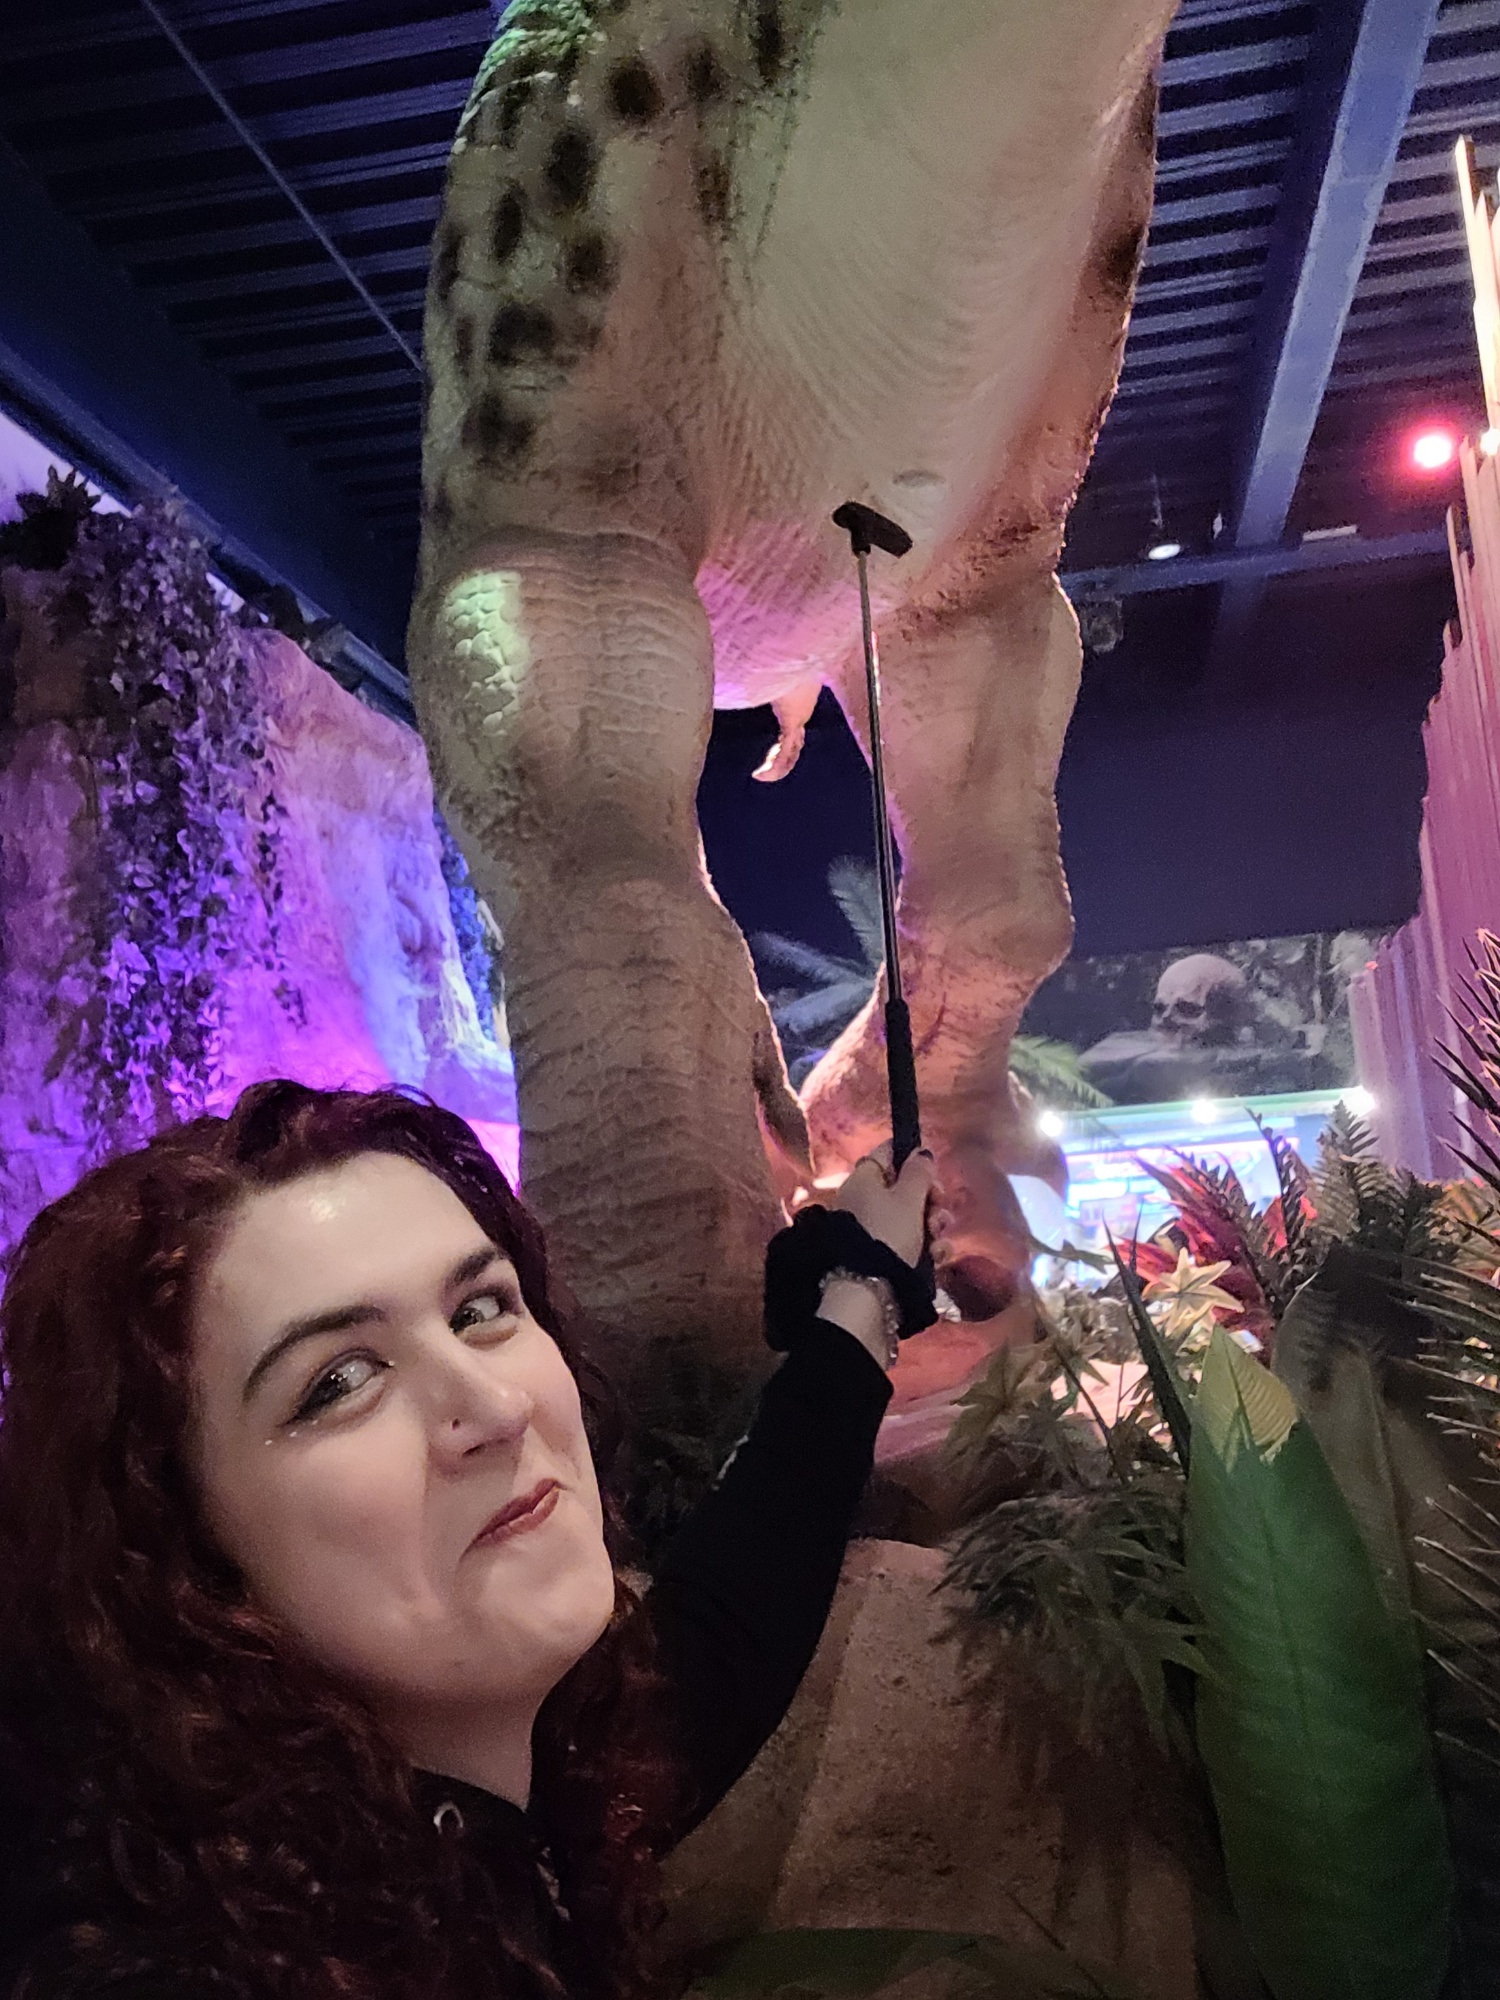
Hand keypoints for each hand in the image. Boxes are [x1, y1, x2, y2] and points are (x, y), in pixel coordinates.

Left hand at [831, 1143, 940, 1266]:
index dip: (913, 1156)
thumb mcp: (908, 1199)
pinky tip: (936, 1256)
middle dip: (930, 1199)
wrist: (868, 1291)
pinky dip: (925, 1247)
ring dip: (932, 1226)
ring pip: (911, 1217)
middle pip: (904, 1188)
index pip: (888, 1152)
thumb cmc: (888, 1234)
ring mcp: (871, 1229)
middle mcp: (863, 1200)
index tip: (932, 1169)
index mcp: (863, 1179)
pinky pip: (908, 1242)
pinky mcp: (881, 1255)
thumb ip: (918, 1172)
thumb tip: (921, 1152)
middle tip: (939, 1208)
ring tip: (938, 1240)